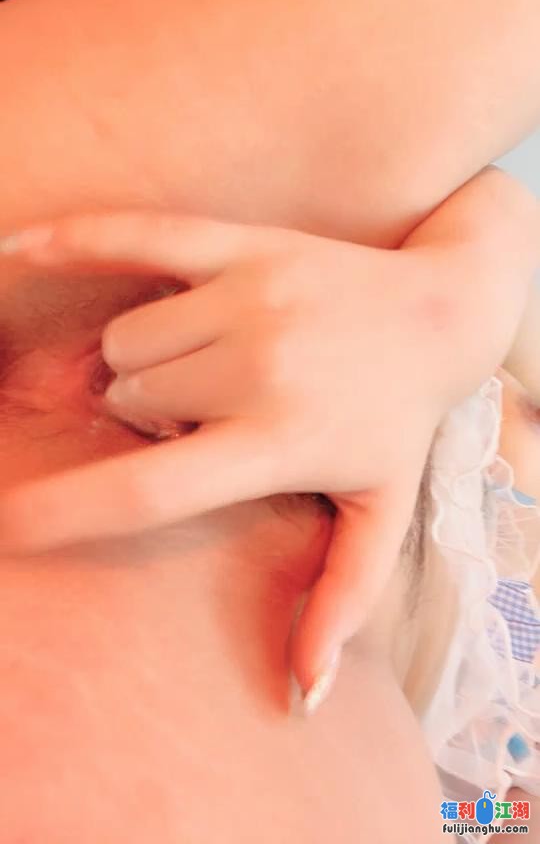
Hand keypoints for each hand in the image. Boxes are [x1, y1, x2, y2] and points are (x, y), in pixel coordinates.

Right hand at [0, 210, 447, 708]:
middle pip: (129, 400)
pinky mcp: (245, 245)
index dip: (63, 512)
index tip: (6, 529)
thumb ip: (342, 602)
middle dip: (144, 417)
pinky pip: (137, 236)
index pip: (147, 490)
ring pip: (127, 342)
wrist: (445, 313)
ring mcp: (248, 297)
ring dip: (142, 362)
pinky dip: (71, 242)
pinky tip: (17, 250)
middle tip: (199, 413)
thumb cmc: (399, 420)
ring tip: (198, 366)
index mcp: (278, 442)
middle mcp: (257, 368)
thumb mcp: (382, 512)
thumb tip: (302, 695)